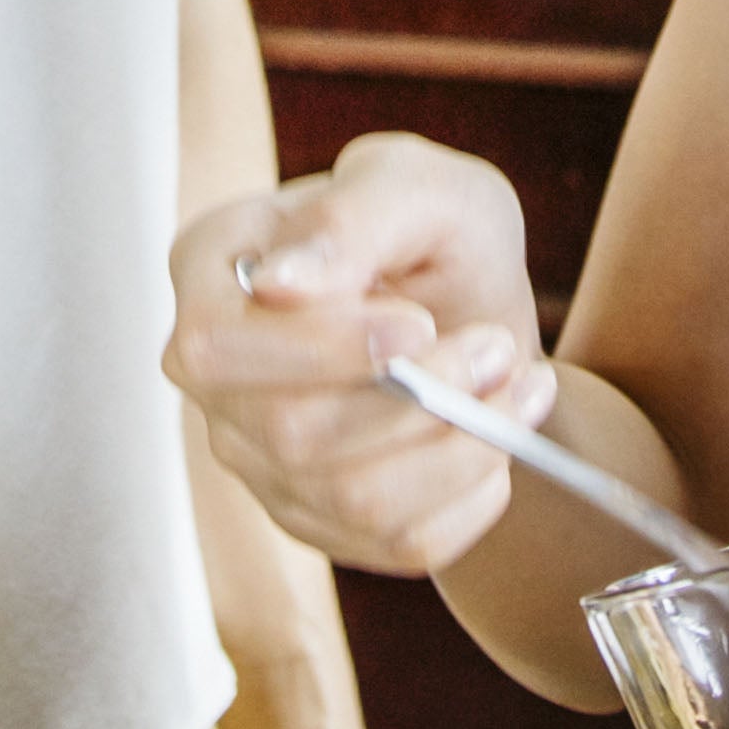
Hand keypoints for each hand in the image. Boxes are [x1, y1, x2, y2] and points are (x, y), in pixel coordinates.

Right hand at [166, 130, 553, 574]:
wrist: (473, 300)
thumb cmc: (430, 228)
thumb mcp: (414, 184)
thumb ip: (350, 218)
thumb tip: (278, 284)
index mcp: (211, 271)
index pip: (218, 345)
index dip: (324, 349)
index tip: (422, 320)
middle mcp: (215, 376)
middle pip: (290, 435)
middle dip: (419, 398)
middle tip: (496, 346)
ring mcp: (258, 456)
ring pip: (351, 499)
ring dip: (461, 444)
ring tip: (516, 382)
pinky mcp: (318, 517)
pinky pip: (398, 544)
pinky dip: (473, 494)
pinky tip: (499, 434)